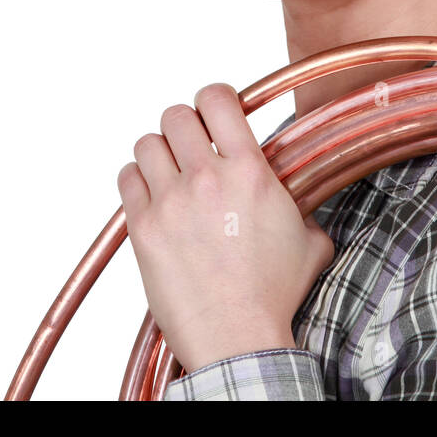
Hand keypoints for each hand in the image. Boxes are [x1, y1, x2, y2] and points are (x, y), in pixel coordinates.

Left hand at [117, 82, 334, 371]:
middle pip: (175, 115)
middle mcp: (207, 179)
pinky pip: (126, 179)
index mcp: (250, 173)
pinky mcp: (143, 228)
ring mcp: (171, 202)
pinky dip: (137, 180)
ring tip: (170, 171)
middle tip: (192, 145)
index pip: (217, 99)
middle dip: (184, 126)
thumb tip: (302, 203)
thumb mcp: (310, 242)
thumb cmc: (273, 297)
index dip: (214, 98)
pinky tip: (152, 196)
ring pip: (146, 143)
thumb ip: (303, 209)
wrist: (238, 338)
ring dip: (158, 152)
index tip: (216, 111)